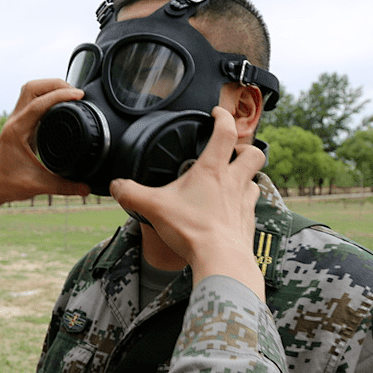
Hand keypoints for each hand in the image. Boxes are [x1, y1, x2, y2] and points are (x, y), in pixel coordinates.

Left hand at [0, 79, 90, 213]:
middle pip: (32, 87)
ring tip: (69, 93)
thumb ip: (65, 187)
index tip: (78, 96)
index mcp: (17, 131)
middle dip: (55, 84)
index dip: (60, 95)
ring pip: (30, 90)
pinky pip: (32, 100)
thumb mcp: (39, 186)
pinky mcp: (19, 123)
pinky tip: (59, 103)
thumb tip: (86, 189)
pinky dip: (46, 96)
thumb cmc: (9, 184)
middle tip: (75, 92)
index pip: (38, 103)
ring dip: (49, 87)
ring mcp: (15, 120)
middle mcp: (14, 121)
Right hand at [110, 107, 266, 297]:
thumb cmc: (193, 230)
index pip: (226, 132)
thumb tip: (117, 186)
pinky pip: (251, 207)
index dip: (223, 117)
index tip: (217, 113)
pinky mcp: (248, 223)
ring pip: (254, 180)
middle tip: (232, 151)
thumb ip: (131, 194)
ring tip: (231, 182)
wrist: (221, 259)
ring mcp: (244, 203)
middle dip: (245, 148)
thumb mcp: (153, 208)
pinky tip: (229, 212)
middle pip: (254, 153)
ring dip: (245, 177)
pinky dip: (242, 204)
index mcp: (212, 170)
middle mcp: (234, 182)